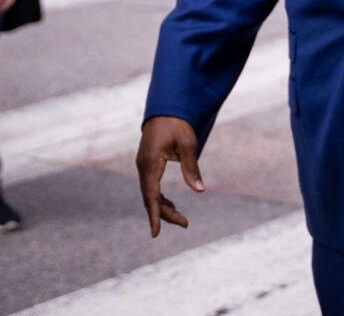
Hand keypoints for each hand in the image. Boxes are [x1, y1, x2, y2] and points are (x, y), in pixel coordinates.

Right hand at [136, 116, 204, 237]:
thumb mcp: (188, 145)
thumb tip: (200, 190)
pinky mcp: (147, 164)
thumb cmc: (178, 124)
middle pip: (150, 198)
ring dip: (163, 206)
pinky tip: (170, 204)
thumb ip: (192, 168)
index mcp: (150, 163)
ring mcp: (143, 166)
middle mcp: (143, 167)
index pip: (152, 196)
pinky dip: (160, 197)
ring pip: (150, 193)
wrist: (166, 108)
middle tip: (186, 223)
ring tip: (182, 218)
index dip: (155, 215)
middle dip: (165, 213)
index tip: (156, 233)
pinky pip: (151, 186)